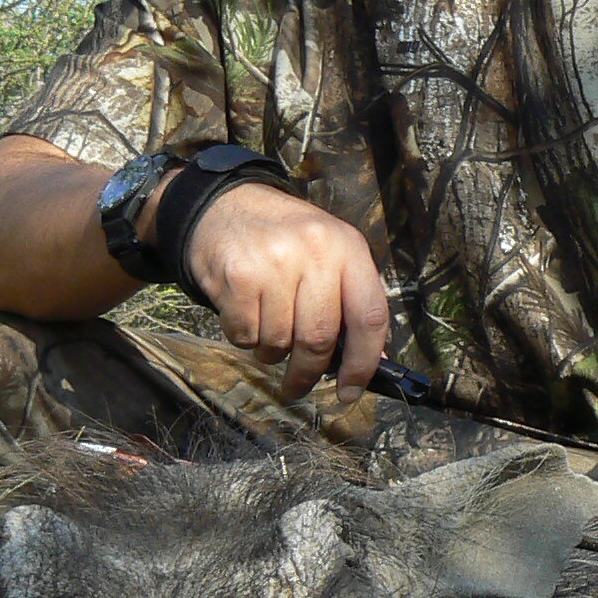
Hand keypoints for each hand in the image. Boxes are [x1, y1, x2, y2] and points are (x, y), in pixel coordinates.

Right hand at [173, 183, 390, 401]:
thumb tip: (372, 364)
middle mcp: (315, 251)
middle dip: (308, 372)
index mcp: (349, 247)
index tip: (351, 391)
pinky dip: (245, 340)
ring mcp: (275, 261)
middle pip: (320, 337)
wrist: (225, 205)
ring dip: (272, 353)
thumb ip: (351, 302)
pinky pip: (245, 334)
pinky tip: (246, 317)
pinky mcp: (238, 275)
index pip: (370, 316)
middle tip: (298, 386)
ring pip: (279, 341)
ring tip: (268, 334)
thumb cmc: (286, 240)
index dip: (364, 363)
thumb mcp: (330, 255)